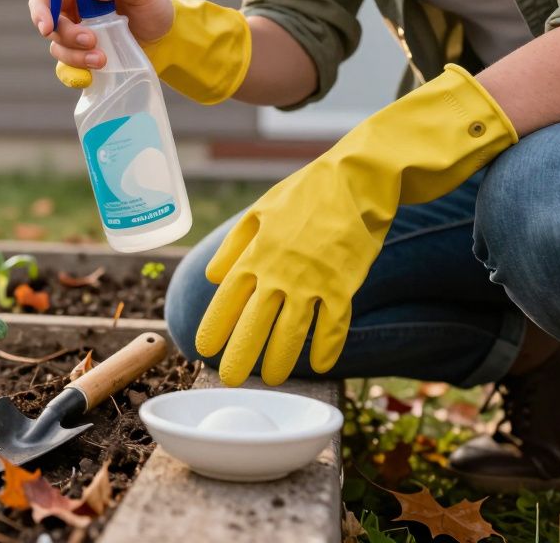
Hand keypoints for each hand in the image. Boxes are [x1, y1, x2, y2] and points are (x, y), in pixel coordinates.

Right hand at [27, 0, 173, 76]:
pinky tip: (90, 76)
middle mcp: (72, 15)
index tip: (48, 25)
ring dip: (76, 56)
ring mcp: (77, 40)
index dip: (40, 10)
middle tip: (91, 40)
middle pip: (51, 26)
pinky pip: (68, 71)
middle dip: (67, 36)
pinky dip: (74, 75)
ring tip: (102, 59)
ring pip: (59, 49)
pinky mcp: (84, 61)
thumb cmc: (152, 7)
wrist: (166, 39)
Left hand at [194, 66, 517, 385]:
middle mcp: (280, 271)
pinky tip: (319, 365)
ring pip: (292, 331)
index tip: (203, 348)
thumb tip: (215, 277)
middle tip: (231, 379)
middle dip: (241, 355)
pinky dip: (326, 347)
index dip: (216, 326)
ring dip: (280, 359)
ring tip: (272, 378)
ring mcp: (313, 280)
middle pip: (255, 323)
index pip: (228, 298)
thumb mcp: (260, 210)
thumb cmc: (305, 193)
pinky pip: (333, 324)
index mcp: (256, 253)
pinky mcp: (344, 284)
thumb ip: (235, 245)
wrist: (357, 180)